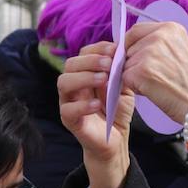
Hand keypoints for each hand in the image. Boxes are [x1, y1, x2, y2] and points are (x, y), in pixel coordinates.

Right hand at [58, 42, 135, 187]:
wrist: (116, 139)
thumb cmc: (117, 111)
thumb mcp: (124, 89)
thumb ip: (121, 74)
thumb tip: (121, 57)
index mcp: (85, 73)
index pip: (84, 53)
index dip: (98, 48)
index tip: (115, 50)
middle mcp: (73, 85)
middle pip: (70, 64)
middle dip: (90, 61)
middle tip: (109, 64)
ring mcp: (69, 101)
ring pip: (63, 82)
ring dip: (84, 78)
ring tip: (103, 80)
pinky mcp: (69, 120)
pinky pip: (68, 110)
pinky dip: (83, 105)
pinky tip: (98, 104)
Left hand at [123, 22, 187, 125]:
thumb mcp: (185, 51)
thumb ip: (163, 47)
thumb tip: (141, 50)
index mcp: (170, 29)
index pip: (137, 31)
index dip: (132, 45)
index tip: (135, 57)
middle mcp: (159, 36)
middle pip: (129, 48)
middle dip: (135, 62)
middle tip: (155, 77)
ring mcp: (148, 53)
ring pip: (126, 64)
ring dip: (135, 76)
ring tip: (158, 85)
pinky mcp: (141, 71)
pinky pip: (125, 78)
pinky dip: (135, 88)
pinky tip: (154, 92)